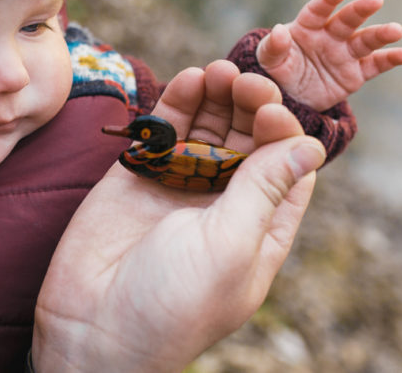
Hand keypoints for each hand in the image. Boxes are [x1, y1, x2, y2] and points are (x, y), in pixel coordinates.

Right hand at [32, 60, 325, 371]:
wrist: (90, 329)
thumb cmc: (172, 304)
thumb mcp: (230, 245)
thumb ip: (263, 189)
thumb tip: (310, 145)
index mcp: (259, 229)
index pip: (287, 166)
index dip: (285, 131)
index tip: (273, 108)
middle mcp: (222, 203)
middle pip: (248, 139)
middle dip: (251, 106)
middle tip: (246, 79)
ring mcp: (177, 186)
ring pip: (206, 129)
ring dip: (216, 98)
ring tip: (218, 71)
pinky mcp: (136, 176)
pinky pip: (162, 132)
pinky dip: (176, 104)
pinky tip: (190, 80)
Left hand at [257, 0, 401, 110]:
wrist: (290, 98)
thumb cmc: (277, 71)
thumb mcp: (268, 61)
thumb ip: (273, 47)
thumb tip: (279, 30)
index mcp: (307, 27)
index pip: (318, 10)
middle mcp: (330, 35)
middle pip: (347, 20)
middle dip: (360, 10)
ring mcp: (345, 53)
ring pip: (366, 40)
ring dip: (382, 34)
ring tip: (397, 30)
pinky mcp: (356, 73)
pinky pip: (375, 65)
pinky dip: (391, 59)